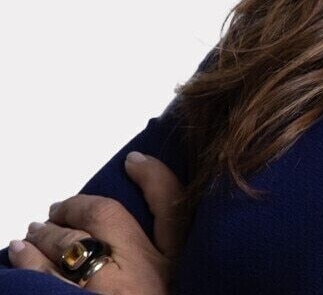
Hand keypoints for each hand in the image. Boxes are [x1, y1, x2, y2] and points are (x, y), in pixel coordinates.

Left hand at [8, 151, 186, 292]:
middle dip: (79, 207)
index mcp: (174, 266)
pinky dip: (29, 260)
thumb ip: (173, 262)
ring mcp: (107, 290)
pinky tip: (20, 251)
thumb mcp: (182, 284)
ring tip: (35, 230)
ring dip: (48, 232)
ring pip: (71, 245)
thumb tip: (158, 229)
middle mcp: (143, 272)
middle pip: (108, 219)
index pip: (172, 207)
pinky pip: (45, 277)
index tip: (135, 161)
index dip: (154, 177)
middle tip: (59, 207)